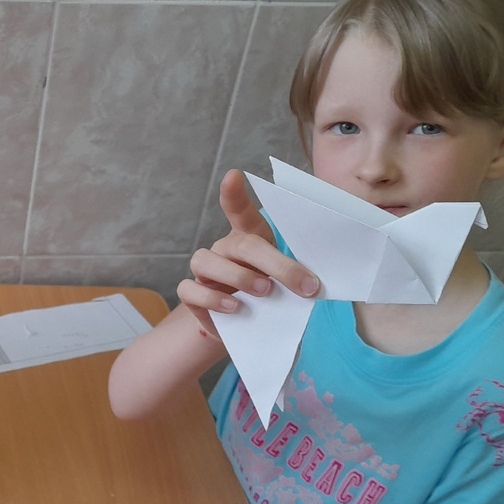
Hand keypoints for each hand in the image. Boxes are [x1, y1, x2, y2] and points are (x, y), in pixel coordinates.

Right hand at [178, 169, 319, 335]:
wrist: (246, 328)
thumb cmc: (268, 298)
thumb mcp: (285, 284)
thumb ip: (293, 277)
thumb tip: (313, 285)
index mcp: (248, 239)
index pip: (238, 211)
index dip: (233, 194)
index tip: (234, 176)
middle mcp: (223, 249)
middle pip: (241, 245)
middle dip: (276, 264)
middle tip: (302, 284)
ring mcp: (204, 271)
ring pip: (207, 261)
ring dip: (239, 277)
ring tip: (264, 293)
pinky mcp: (191, 294)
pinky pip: (190, 289)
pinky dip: (211, 299)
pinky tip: (234, 308)